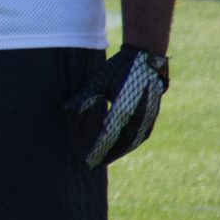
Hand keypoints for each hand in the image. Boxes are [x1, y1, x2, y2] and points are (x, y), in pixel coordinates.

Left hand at [67, 45, 168, 167]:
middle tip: (96, 163)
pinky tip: (125, 144)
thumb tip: (66, 109)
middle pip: (124, 144)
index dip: (97, 150)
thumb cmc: (119, 67)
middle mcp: (138, 116)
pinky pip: (144, 133)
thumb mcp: (98, 81)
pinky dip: (133, 142)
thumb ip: (84, 98)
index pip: (108, 137)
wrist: (146, 55)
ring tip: (109, 157)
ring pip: (136, 140)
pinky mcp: (153, 111)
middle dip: (110, 155)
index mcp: (123, 110)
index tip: (87, 161)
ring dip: (123, 150)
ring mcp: (148, 114)